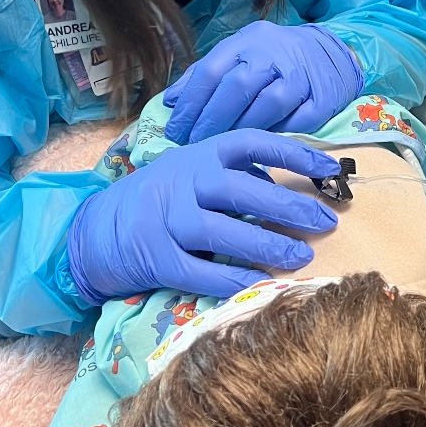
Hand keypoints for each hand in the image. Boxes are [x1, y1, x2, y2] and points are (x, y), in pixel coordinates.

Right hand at [67, 131, 341, 303]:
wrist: (95, 229)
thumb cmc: (161, 196)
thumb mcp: (195, 170)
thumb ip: (237, 172)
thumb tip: (288, 184)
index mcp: (202, 154)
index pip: (253, 143)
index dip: (295, 154)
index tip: (330, 168)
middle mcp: (185, 183)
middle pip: (244, 191)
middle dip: (290, 207)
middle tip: (326, 222)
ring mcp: (168, 220)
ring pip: (224, 232)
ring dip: (267, 245)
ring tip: (302, 256)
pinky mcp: (157, 258)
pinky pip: (201, 271)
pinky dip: (232, 279)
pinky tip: (260, 283)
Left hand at [163, 22, 363, 143]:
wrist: (332, 52)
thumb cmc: (276, 56)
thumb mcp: (239, 52)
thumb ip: (205, 75)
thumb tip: (170, 101)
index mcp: (248, 41)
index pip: (212, 70)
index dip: (190, 104)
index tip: (175, 131)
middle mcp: (275, 53)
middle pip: (239, 86)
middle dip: (213, 119)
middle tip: (195, 143)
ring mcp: (302, 75)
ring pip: (270, 103)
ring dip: (243, 127)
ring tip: (225, 144)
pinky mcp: (323, 98)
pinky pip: (298, 121)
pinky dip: (278, 133)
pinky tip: (260, 144)